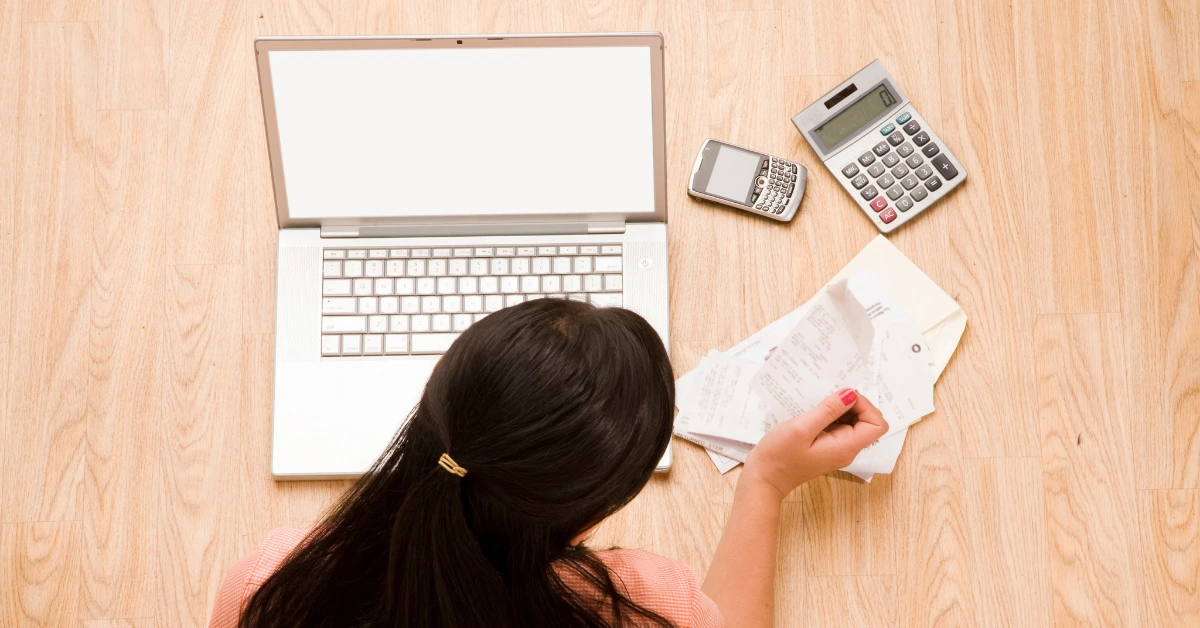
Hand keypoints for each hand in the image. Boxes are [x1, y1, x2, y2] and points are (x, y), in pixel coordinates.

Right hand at [742, 389, 888, 499]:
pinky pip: (838, 426)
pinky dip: (831, 414)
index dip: (866, 406)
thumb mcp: (802, 428)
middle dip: (853, 404)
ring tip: (819, 401)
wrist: (764, 478)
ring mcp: (837, 448)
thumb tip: (851, 394)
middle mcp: (846, 449)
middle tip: (829, 396)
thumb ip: (828, 410)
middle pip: (867, 422)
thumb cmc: (779, 456)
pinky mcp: (826, 446)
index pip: (877, 425)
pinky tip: (815, 410)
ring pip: (853, 422)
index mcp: (846, 447)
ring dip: (841, 407)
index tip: (843, 397)